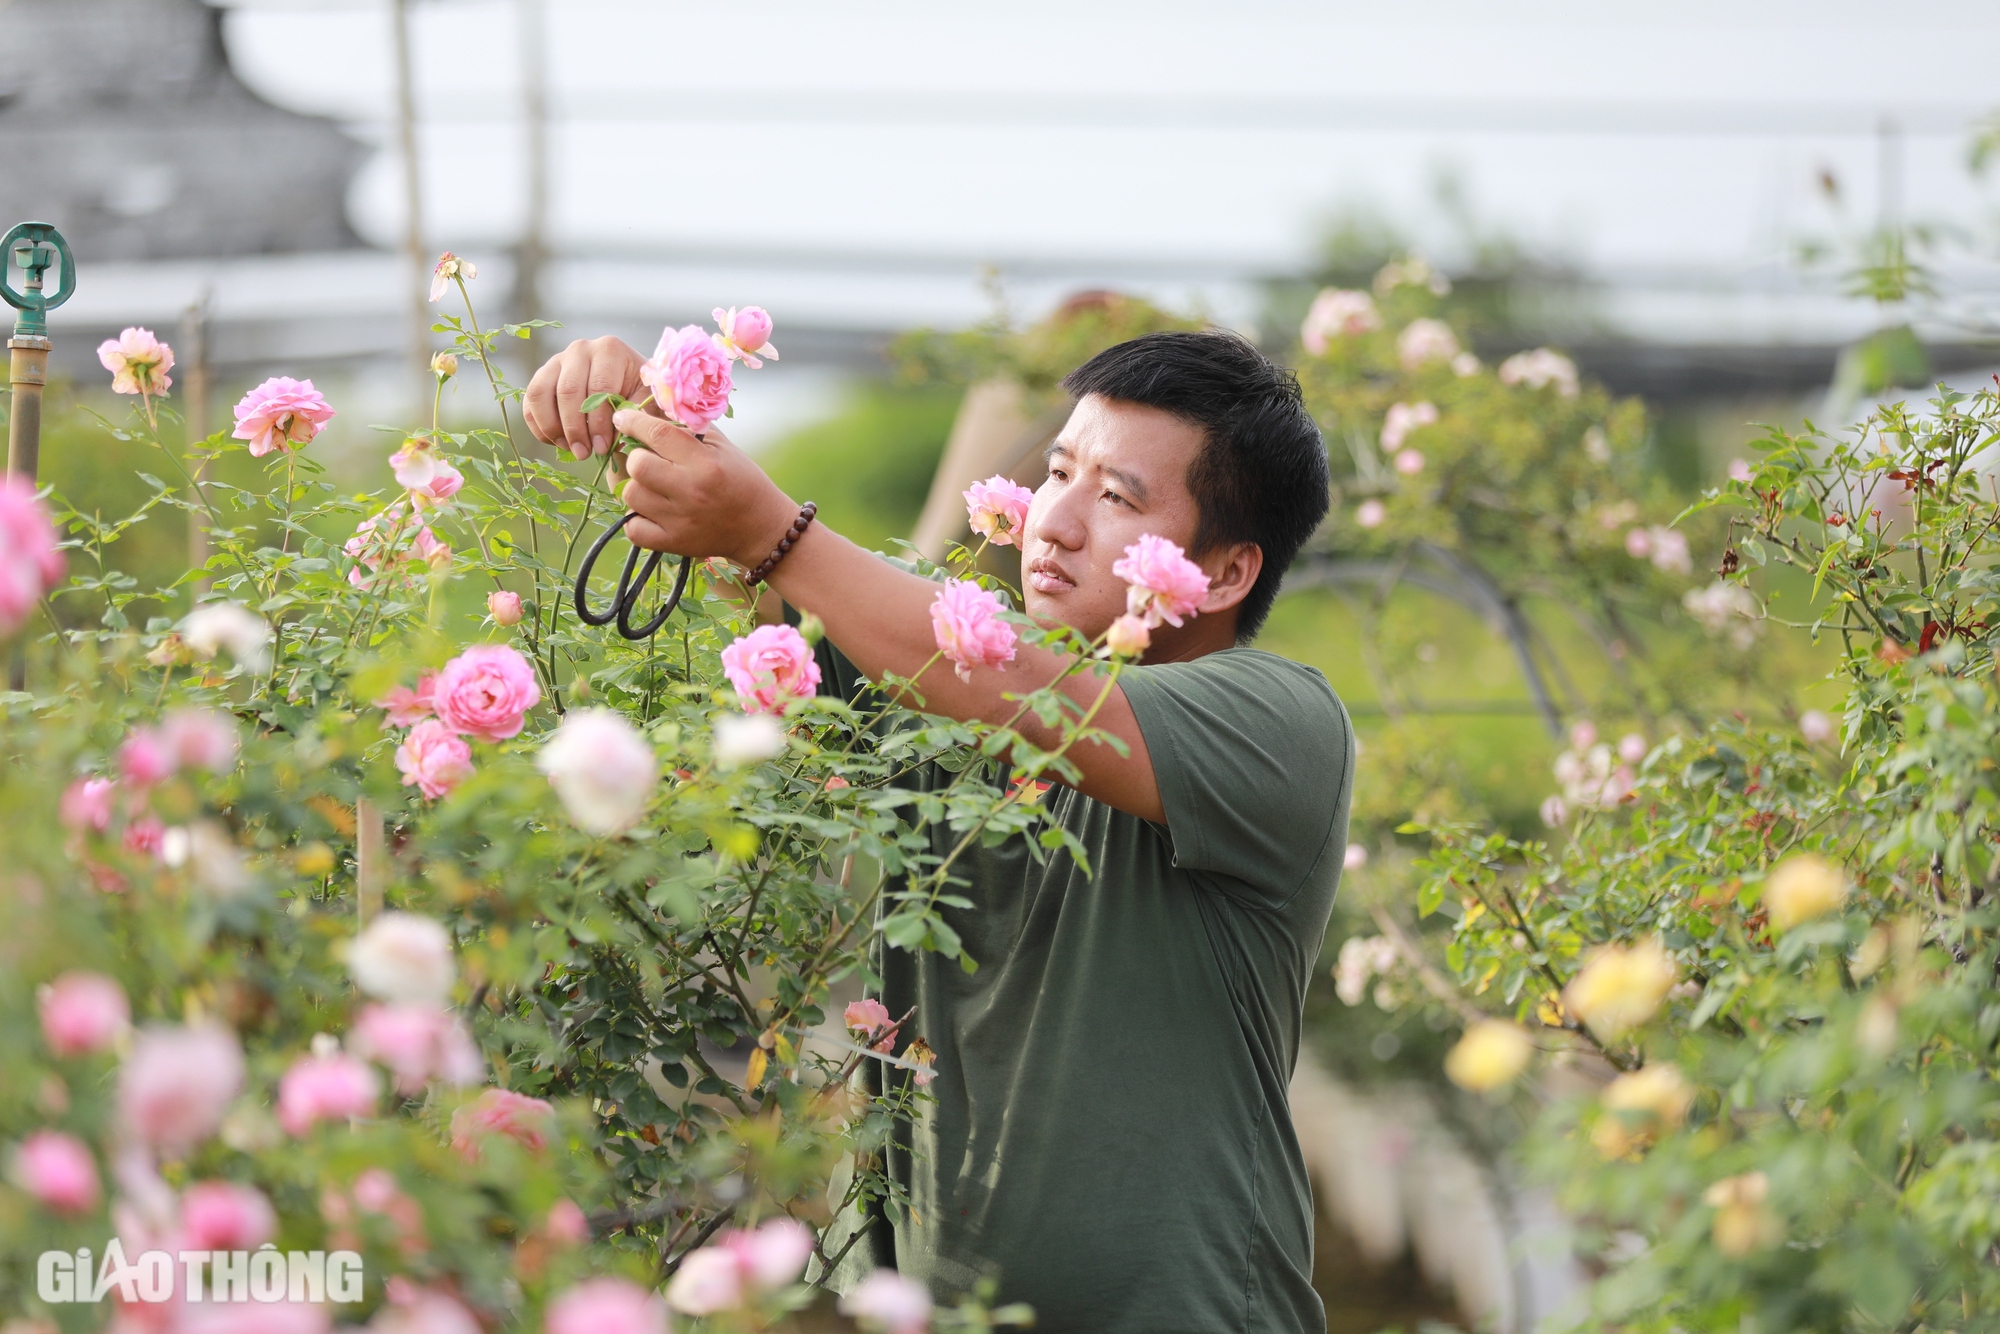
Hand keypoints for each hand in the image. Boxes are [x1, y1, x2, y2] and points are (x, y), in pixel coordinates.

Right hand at [523, 337, 649, 459]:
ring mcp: (557, 361)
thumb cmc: (639, 395)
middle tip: (584, 454)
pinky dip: (539, 427)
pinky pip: (530, 402)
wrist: (626, 385)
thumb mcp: (648, 401)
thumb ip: (640, 413)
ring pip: (540, 393)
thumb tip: (621, 428)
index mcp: (610, 349)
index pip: (599, 387)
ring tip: (570, 449)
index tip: (603, 448)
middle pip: (568, 390)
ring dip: (552, 427)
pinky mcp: (542, 377)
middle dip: (575, 428)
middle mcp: (580, 349)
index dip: (599, 422)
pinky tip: (559, 443)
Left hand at [615, 409, 800, 567]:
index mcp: (705, 463)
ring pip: (631, 495)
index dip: (633, 421)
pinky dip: (635, 518)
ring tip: (652, 486)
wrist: (761, 528)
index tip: (623, 417)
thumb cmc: (741, 480)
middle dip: (635, 456)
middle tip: (646, 458)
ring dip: (636, 487)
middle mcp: (691, 491)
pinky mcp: (673, 543)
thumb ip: (688, 430)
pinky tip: (650, 511)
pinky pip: (633, 529)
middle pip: (638, 465)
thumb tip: (648, 414)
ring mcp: (680, 520)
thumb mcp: (722, 447)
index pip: (657, 434)